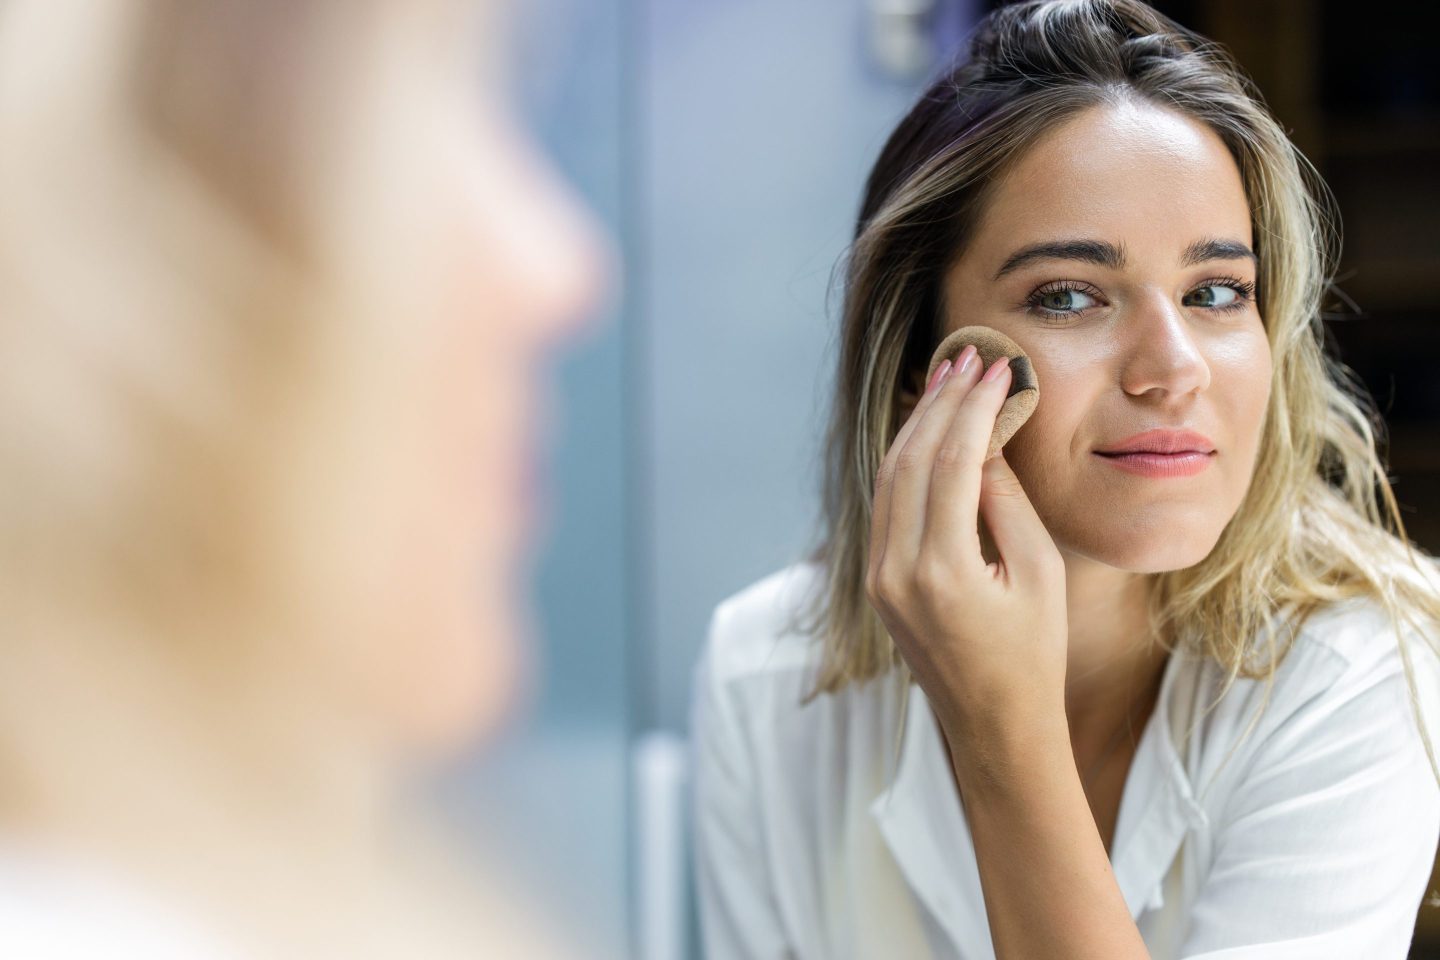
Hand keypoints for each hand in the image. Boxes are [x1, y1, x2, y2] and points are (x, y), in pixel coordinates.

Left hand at [866, 346, 1067, 742]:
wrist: (994, 726)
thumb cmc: (1033, 654)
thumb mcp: (1038, 572)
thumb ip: (1004, 501)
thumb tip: (984, 437)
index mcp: (941, 573)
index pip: (950, 463)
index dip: (973, 408)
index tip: (995, 367)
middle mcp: (897, 572)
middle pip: (910, 460)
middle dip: (940, 402)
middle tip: (968, 355)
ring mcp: (879, 577)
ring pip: (889, 477)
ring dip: (918, 423)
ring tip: (947, 377)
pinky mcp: (878, 581)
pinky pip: (886, 504)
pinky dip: (904, 459)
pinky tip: (926, 427)